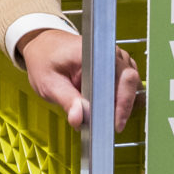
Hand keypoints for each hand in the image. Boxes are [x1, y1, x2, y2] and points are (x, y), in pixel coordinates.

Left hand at [16, 28, 142, 133]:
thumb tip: (79, 119)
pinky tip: (103, 108)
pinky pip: (125, 85)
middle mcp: (110, 53)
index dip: (123, 102)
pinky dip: (117, 99)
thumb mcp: (49, 83)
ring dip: (120, 103)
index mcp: (95, 52)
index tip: (116, 124)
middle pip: (130, 82)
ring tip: (102, 117)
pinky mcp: (115, 66)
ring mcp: (115, 58)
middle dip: (122, 108)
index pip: (123, 77)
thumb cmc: (45, 60)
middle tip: (108, 127)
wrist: (42, 47)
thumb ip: (66, 101)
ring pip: (130, 85)